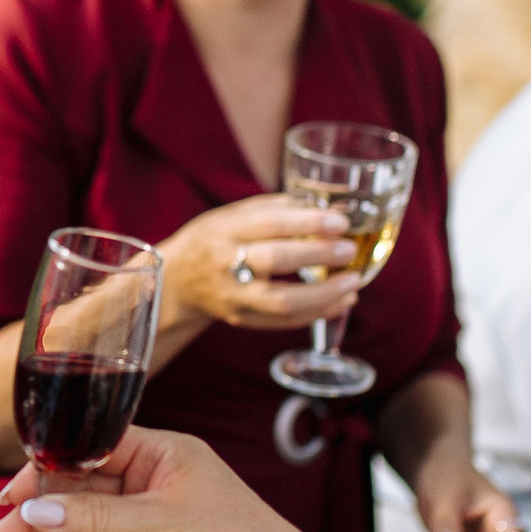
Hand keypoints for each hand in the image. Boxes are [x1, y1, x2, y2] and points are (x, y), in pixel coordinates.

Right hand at [0, 426, 334, 531]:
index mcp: (164, 453)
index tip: (11, 497)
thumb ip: (96, 517)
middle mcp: (155, 484)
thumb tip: (38, 510)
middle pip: (81, 494)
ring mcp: (153, 525)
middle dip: (38, 517)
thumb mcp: (162, 524)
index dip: (47, 472)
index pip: (90, 451)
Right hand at [159, 196, 361, 330]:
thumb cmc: (215, 239)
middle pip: (275, 260)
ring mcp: (233, 296)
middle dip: (319, 255)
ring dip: (325, 294)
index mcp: (224, 229)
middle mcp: (225, 263)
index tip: (341, 223)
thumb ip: (282, 210)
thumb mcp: (236, 214)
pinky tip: (341, 301)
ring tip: (354, 283)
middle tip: (350, 251)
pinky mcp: (241, 319)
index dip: (308, 223)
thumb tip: (334, 210)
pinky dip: (318, 312)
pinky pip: (284, 321)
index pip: (270, 224)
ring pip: (283, 301)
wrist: (177, 280)